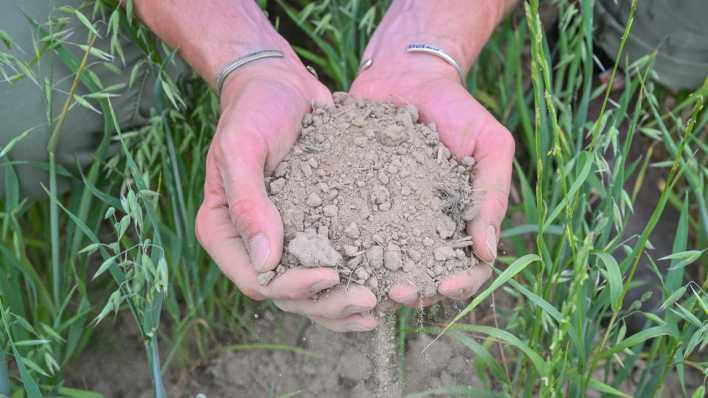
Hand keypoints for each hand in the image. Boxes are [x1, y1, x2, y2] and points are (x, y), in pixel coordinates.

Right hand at [196, 62, 376, 331]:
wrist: (281, 84)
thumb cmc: (254, 110)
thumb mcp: (242, 148)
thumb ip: (247, 202)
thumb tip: (265, 261)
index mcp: (225, 233)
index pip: (258, 280)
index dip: (294, 288)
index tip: (332, 274)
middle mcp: (253, 245)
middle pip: (288, 297)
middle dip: (328, 305)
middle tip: (369, 301)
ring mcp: (285, 241)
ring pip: (313, 292)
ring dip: (344, 306)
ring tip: (380, 306)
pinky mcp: (315, 230)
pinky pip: (333, 265)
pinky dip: (356, 279)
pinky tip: (385, 286)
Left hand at [350, 52, 514, 306]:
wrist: (406, 75)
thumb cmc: (457, 109)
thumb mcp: (491, 144)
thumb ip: (492, 194)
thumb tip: (487, 252)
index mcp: (460, 220)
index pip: (467, 267)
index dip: (459, 283)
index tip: (443, 284)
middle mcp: (423, 226)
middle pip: (424, 277)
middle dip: (415, 292)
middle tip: (397, 293)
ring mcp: (387, 217)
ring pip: (384, 265)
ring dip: (378, 281)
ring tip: (367, 284)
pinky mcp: (354, 201)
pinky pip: (348, 231)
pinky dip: (343, 249)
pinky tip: (334, 257)